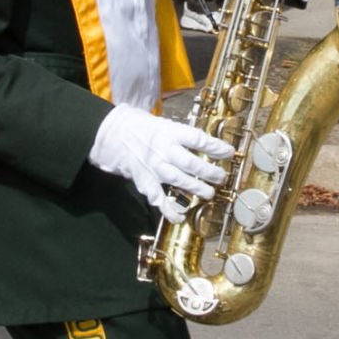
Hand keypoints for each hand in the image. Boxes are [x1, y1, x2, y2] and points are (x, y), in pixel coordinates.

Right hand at [86, 104, 232, 223]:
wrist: (108, 134)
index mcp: (168, 131)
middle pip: (191, 163)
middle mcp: (162, 149)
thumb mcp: (159, 121)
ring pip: (178, 180)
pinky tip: (180, 216)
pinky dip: (169, 209)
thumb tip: (202, 142)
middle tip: (221, 177)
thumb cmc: (136, 124)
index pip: (197, 139)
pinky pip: (158, 198)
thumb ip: (178, 133)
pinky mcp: (143, 180)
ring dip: (196, 188)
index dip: (216, 147)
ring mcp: (153, 166)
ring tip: (209, 193)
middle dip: (209, 172)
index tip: (229, 152)